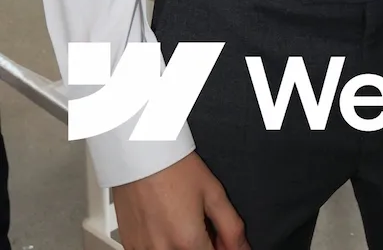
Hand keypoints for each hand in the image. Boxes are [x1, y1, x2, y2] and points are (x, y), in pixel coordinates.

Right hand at [113, 152, 248, 249]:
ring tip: (182, 223)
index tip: (220, 240)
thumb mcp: (213, 193)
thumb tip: (242, 249)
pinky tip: (165, 226)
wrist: (141, 154)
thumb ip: (231, 227)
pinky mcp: (129, 246)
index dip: (222, 249)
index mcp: (188, 240)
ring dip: (181, 246)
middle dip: (202, 246)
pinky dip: (162, 245)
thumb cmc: (174, 168)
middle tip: (202, 227)